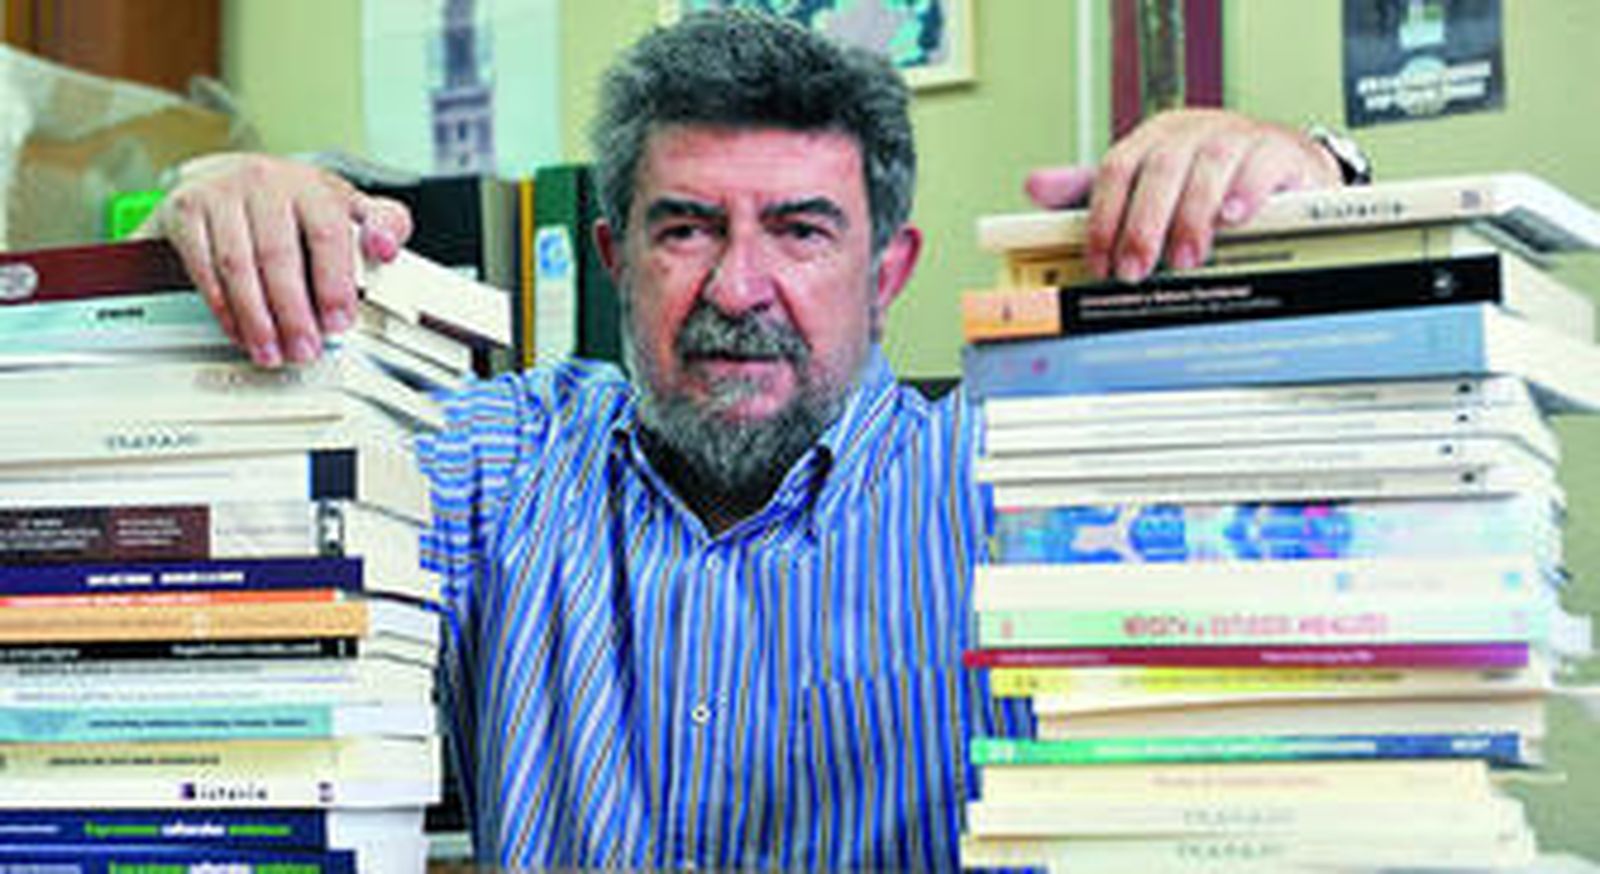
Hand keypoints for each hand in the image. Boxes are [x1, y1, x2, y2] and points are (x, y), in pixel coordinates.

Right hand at [143, 153, 413, 366]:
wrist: (227, 174)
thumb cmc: (293, 200)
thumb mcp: (346, 206)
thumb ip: (382, 225)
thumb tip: (387, 247)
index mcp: (311, 185)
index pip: (326, 235)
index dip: (333, 284)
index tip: (338, 322)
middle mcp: (265, 183)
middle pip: (278, 256)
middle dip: (292, 313)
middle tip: (304, 349)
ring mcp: (222, 194)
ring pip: (238, 265)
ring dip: (255, 317)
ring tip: (271, 351)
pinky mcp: (187, 210)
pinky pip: (203, 267)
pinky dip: (222, 307)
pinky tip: (239, 331)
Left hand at [1024, 109, 1342, 281]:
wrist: (1280, 164)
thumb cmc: (1204, 178)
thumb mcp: (1145, 183)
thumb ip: (1093, 190)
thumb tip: (1034, 186)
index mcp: (1153, 139)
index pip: (1116, 169)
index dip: (1104, 218)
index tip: (1099, 262)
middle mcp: (1191, 133)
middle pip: (1159, 169)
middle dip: (1143, 225)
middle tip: (1136, 269)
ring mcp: (1236, 137)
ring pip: (1208, 166)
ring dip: (1191, 216)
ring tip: (1185, 259)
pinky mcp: (1277, 151)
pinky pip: (1260, 165)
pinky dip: (1244, 192)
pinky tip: (1232, 218)